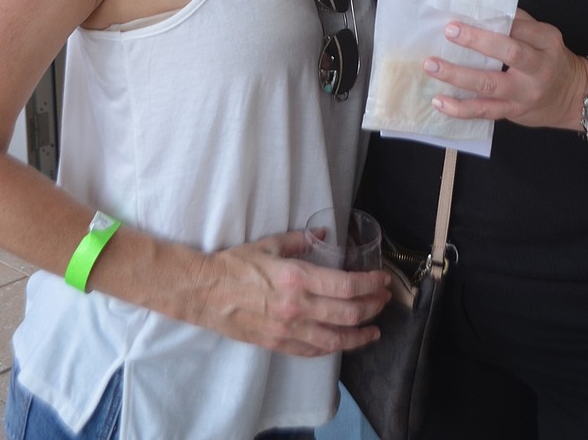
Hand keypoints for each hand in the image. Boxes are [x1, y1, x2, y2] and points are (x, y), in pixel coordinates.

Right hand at [190, 230, 389, 356]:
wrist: (203, 292)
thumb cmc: (234, 265)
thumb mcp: (269, 244)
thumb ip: (299, 241)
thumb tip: (325, 234)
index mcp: (297, 278)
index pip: (346, 285)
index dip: (370, 284)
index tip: (383, 281)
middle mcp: (297, 307)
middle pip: (347, 313)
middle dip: (372, 307)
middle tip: (384, 300)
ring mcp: (288, 330)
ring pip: (335, 339)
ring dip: (359, 335)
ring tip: (374, 330)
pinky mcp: (277, 344)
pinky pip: (312, 351)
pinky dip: (332, 348)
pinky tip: (342, 343)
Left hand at [423, 9, 587, 131]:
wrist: (573, 99)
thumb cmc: (551, 61)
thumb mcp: (545, 38)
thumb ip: (520, 24)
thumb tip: (484, 8)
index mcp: (547, 42)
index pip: (522, 27)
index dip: (498, 19)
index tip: (470, 10)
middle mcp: (538, 68)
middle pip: (509, 52)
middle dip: (477, 41)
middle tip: (449, 31)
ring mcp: (524, 93)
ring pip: (490, 84)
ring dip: (457, 75)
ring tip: (432, 66)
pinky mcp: (512, 112)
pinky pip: (484, 111)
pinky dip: (460, 108)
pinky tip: (439, 101)